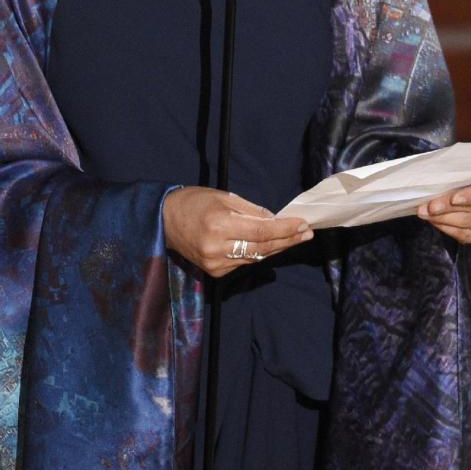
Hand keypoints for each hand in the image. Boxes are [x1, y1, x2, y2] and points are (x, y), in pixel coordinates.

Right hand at [163, 187, 312, 277]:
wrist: (163, 221)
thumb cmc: (194, 202)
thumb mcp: (223, 197)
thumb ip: (251, 210)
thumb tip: (275, 220)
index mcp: (219, 224)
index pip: (261, 231)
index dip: (285, 229)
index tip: (303, 224)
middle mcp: (217, 247)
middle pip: (262, 247)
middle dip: (287, 240)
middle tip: (307, 233)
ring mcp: (215, 263)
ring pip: (255, 257)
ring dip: (277, 248)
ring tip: (295, 238)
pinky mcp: (214, 272)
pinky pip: (243, 262)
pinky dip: (258, 253)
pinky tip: (270, 245)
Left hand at [416, 167, 470, 242]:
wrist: (464, 175)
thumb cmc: (464, 164)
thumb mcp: (462, 159)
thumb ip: (456, 166)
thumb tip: (436, 172)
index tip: (454, 199)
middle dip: (448, 207)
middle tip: (428, 206)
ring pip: (469, 223)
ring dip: (443, 219)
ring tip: (424, 212)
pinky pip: (467, 235)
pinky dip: (448, 229)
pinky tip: (434, 221)